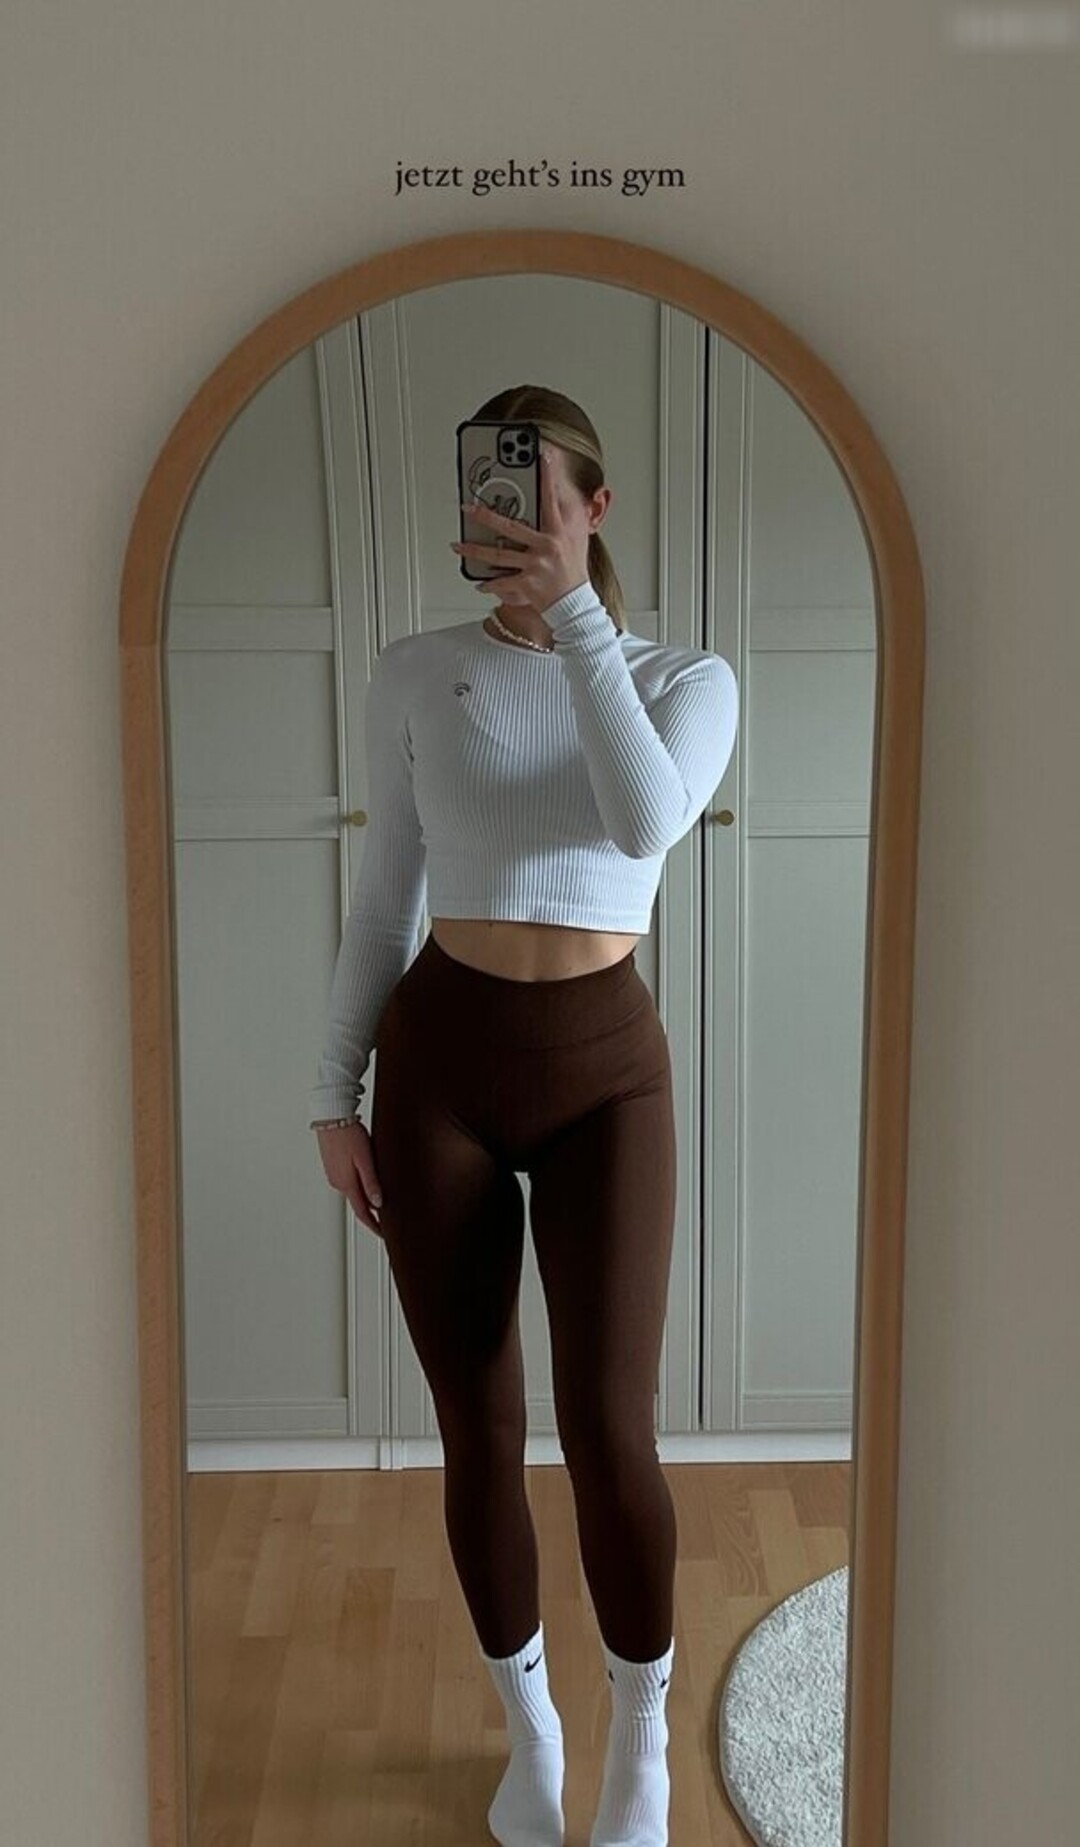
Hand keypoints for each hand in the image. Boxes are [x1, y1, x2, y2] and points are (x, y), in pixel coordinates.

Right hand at [315, 1120, 384, 1239]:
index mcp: (347, 1183)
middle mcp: (338, 1183)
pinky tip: (365, 1180)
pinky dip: (358, 1186)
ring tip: (379, 1200)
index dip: (374, 1226)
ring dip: (365, 1198)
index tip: (382, 1234)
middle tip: (385, 1219)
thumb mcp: (365, 1159)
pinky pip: (347, 1182)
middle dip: (371, 1213)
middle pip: (358, 1204)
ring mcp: (334, 1175)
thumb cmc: (348, 1134)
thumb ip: (371, 1183)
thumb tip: (378, 1203)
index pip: (363, 1213)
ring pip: (353, 1192)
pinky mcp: (333, 1167)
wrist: (332, 1117)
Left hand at [450, 448, 591, 612]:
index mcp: (558, 532)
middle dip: (486, 516)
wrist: (575, 603)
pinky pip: (503, 583)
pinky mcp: (527, 584)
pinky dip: (489, 585)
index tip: (542, 455)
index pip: (551, 499)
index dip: (547, 476)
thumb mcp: (579, 538)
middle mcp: (546, 547)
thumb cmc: (575, 570)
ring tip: (457, 546)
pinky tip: (478, 582)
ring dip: (474, 551)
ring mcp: (535, 566)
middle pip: (510, 527)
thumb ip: (574, 515)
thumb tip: (570, 493)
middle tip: (468, 507)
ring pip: (498, 556)